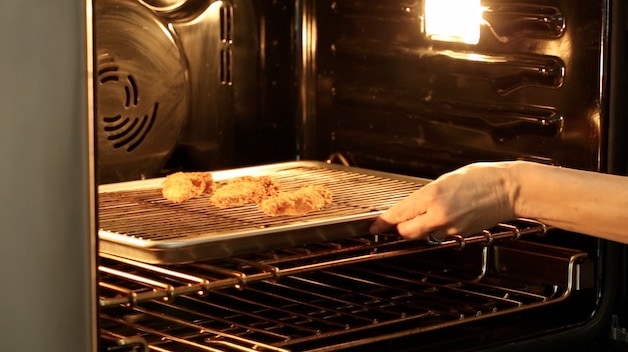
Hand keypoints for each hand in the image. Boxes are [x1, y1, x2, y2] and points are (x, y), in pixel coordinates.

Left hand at [369, 162, 516, 239]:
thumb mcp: (446, 179)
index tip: (375, 225)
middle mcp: (439, 214)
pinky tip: (443, 217)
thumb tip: (410, 206)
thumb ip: (425, 194)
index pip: (399, 213)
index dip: (383, 221)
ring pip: (423, 235)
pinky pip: (439, 235)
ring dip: (418, 229)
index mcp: (432, 195)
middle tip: (396, 221)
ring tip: (426, 214)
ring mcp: (450, 227)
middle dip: (399, 228)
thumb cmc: (482, 177)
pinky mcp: (460, 234)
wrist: (510, 189)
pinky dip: (435, 229)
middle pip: (406, 232)